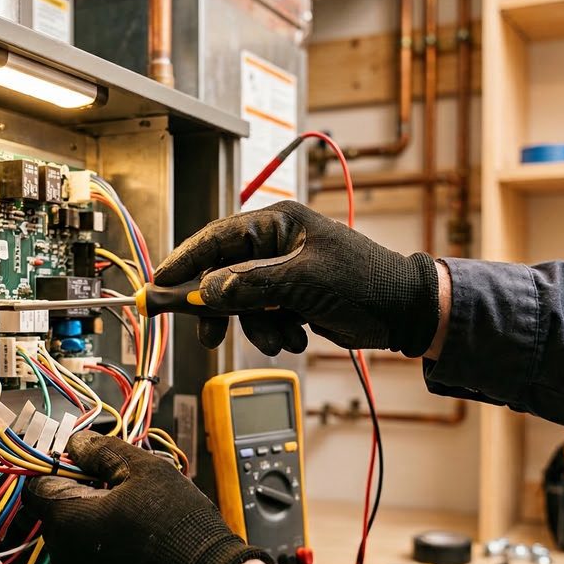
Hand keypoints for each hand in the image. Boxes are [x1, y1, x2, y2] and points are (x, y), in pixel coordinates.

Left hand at [23, 431, 270, 563]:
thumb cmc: (179, 528)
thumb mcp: (145, 471)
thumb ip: (103, 452)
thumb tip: (77, 443)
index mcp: (68, 521)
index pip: (38, 488)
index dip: (61, 473)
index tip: (87, 470)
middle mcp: (64, 562)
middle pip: (60, 522)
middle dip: (85, 507)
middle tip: (126, 500)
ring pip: (77, 554)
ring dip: (98, 540)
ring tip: (140, 535)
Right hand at [155, 200, 440, 355]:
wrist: (405, 312)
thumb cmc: (366, 284)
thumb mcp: (304, 283)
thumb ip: (251, 285)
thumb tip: (209, 290)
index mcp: (278, 223)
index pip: (215, 239)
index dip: (183, 263)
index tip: (158, 286)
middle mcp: (276, 243)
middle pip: (222, 274)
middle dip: (221, 308)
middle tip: (207, 336)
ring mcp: (284, 271)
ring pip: (242, 301)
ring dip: (256, 327)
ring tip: (280, 339)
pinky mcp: (293, 296)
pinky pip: (263, 315)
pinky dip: (274, 331)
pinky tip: (297, 336)